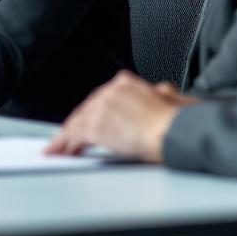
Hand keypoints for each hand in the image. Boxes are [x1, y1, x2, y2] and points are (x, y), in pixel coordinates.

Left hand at [43, 71, 195, 161]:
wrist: (175, 132)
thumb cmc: (178, 122)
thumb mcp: (171, 100)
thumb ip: (162, 96)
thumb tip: (162, 92)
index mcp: (125, 83)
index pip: (100, 99)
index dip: (92, 112)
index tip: (86, 120)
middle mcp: (110, 91)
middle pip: (86, 110)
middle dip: (77, 124)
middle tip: (67, 136)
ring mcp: (100, 108)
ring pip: (77, 123)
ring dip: (66, 137)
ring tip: (58, 148)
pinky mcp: (96, 127)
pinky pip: (74, 137)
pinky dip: (65, 145)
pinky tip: (62, 152)